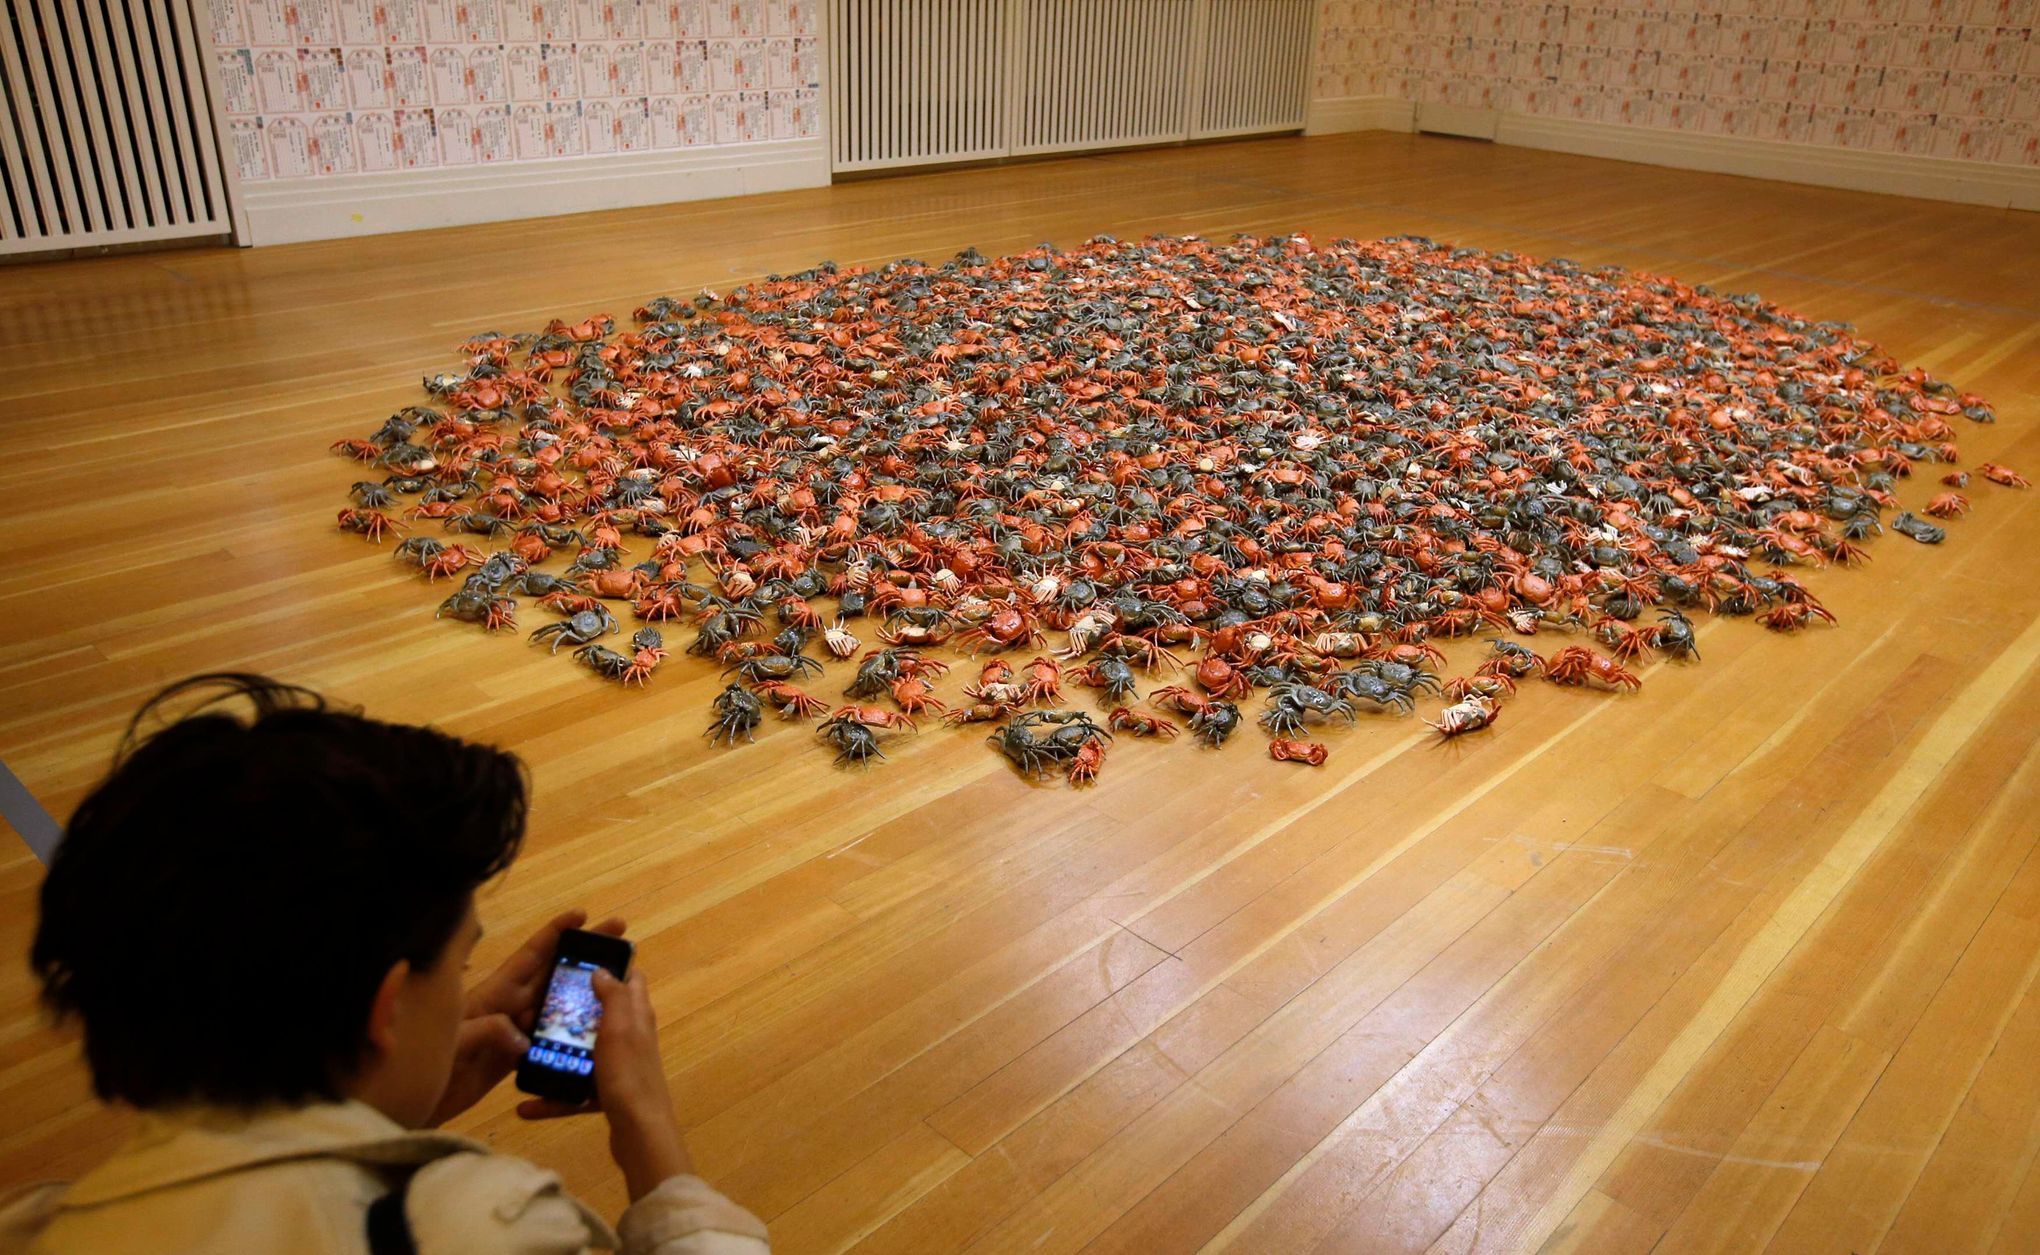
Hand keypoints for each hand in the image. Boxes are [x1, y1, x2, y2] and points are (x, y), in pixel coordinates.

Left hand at [427, 909, 625, 1126]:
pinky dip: (566, 1037)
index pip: (530, 955)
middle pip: (551, 975)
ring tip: (614, 991)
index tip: (582, 915)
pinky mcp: (508, 1059)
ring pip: (552, 1008)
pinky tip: (588, 1039)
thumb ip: (489, 1031)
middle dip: (584, 957)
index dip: (555, 932)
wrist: (401, 1103)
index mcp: (493, 994)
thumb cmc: (422, 1064)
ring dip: (580, 998)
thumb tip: (524, 1037)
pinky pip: (543, 1041)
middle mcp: (506, 1007)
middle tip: (618, 943)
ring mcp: (508, 1032)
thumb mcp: (456, 1040)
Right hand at [517, 968, 691, 1200]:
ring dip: (559, 1056)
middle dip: (574, 1012)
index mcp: (636, 1016)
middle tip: (540, 1009)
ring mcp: (620, 1068)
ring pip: (585, 1055)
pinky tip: (526, 1107)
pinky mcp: (609, 1095)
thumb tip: (602, 970)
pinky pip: (577, 1092)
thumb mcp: (620, 1027)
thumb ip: (614, 996)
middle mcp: (631, 1038)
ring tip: (527, 1055)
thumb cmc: (628, 1073)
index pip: (631, 980)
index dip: (612, 968)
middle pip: (602, 1016)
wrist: (640, 1132)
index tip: (579, 963)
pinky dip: (555, 1098)